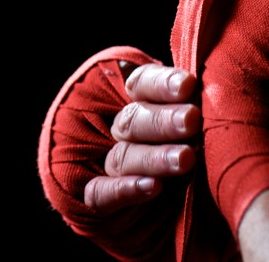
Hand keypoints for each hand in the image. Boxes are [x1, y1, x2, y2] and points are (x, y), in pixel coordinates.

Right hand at [84, 63, 200, 213]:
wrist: (188, 229)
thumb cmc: (203, 172)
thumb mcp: (207, 141)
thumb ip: (201, 114)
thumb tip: (212, 89)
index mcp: (148, 108)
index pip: (141, 84)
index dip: (161, 83)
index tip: (188, 84)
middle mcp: (128, 135)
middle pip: (133, 118)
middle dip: (163, 119)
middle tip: (192, 120)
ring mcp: (115, 170)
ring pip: (123, 155)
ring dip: (153, 156)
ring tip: (185, 159)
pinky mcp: (106, 205)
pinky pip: (101, 193)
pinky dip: (123, 189)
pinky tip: (151, 187)